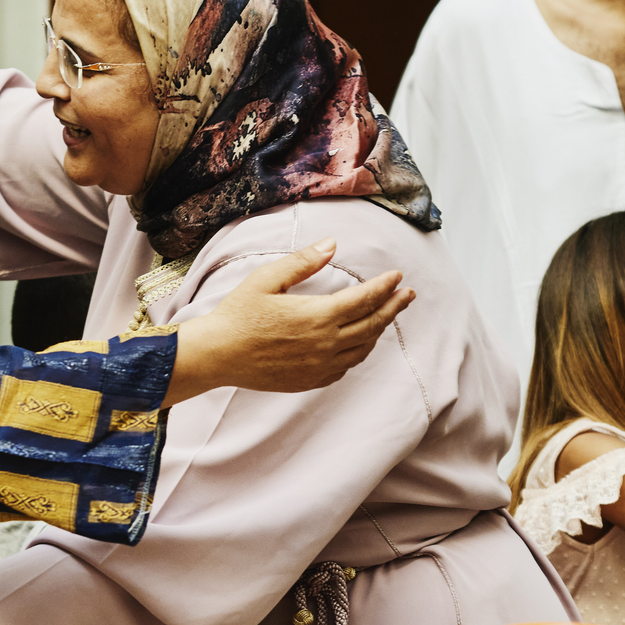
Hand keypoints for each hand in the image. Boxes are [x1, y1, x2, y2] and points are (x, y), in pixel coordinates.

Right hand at [176, 239, 413, 399]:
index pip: (364, 299)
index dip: (385, 287)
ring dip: (377, 331)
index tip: (398, 276)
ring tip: (384, 316)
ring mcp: (319, 365)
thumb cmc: (238, 315)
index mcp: (317, 316)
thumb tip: (332, 244)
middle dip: (394, 308)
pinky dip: (357, 353)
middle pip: (372, 324)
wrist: (217, 355)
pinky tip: (357, 343)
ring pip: (362, 349)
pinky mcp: (310, 380)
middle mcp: (325, 343)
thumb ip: (303, 262)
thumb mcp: (266, 279)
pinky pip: (345, 367)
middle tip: (408, 295)